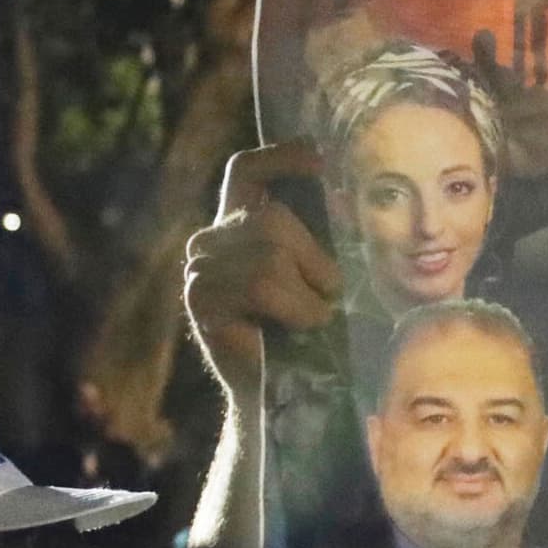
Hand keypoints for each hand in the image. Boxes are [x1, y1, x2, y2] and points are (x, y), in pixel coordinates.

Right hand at [183, 142, 343, 392]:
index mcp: (238, 224)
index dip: (279, 158)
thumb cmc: (307, 330)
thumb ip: (320, 235)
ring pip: (269, 255)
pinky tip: (298, 327)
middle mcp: (211, 240)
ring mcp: (200, 270)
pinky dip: (296, 307)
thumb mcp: (316, 272)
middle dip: (314, 258)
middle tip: (325, 295)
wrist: (282, 390)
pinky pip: (261, 286)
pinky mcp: (201, 301)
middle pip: (271, 218)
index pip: (246, 171)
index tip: (319, 158)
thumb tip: (348, 199)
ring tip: (309, 318)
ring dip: (307, 292)